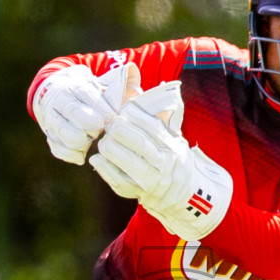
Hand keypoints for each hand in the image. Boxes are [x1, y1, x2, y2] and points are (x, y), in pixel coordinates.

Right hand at [32, 63, 140, 164]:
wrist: (58, 93)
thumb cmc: (92, 94)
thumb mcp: (106, 84)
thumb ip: (123, 85)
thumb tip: (137, 90)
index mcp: (75, 86)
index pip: (87, 94)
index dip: (102, 107)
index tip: (113, 117)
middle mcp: (60, 101)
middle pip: (73, 112)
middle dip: (90, 123)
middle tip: (100, 128)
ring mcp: (52, 120)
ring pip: (63, 133)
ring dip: (80, 141)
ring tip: (90, 138)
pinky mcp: (50, 137)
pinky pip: (59, 149)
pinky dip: (72, 154)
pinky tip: (83, 152)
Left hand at [89, 82, 232, 240]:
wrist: (182, 195)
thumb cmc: (172, 159)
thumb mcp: (173, 137)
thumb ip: (160, 117)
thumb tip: (152, 83)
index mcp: (173, 145)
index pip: (154, 126)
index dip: (135, 115)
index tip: (123, 109)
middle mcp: (165, 163)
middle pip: (141, 144)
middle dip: (120, 131)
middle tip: (109, 125)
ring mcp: (152, 181)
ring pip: (128, 163)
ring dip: (110, 149)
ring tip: (104, 142)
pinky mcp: (138, 193)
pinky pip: (118, 181)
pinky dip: (105, 169)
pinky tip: (98, 159)